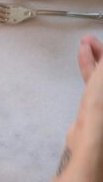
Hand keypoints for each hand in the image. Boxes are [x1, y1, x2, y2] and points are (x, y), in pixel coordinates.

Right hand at [69, 35, 102, 168]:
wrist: (89, 142)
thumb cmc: (101, 112)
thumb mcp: (102, 79)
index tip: (97, 40)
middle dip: (100, 52)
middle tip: (89, 39)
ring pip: (101, 73)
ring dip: (92, 58)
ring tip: (83, 45)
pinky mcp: (95, 106)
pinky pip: (92, 81)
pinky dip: (87, 69)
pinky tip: (82, 59)